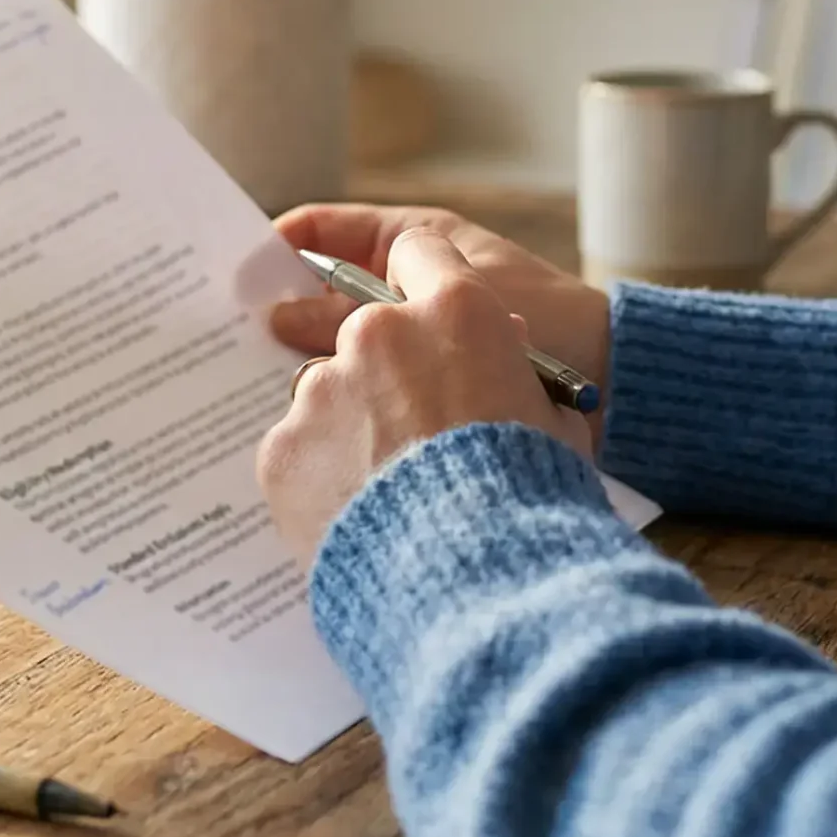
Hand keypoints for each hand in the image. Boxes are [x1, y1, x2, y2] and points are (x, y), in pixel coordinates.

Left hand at [256, 230, 593, 564]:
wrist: (473, 582)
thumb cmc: (532, 499)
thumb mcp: (554, 420)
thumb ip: (516, 373)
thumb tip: (500, 352)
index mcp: (456, 312)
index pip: (424, 254)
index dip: (427, 282)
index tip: (424, 312)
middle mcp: (379, 335)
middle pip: (371, 334)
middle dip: (391, 374)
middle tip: (418, 436)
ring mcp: (322, 390)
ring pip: (329, 396)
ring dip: (353, 428)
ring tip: (391, 493)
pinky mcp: (282, 448)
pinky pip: (299, 452)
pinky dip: (322, 479)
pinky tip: (359, 519)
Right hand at [269, 203, 610, 394]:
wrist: (618, 383)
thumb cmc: (550, 324)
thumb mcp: (447, 308)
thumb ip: (360, 314)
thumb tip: (278, 318)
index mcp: (420, 246)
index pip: (332, 232)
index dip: (285, 244)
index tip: (240, 267)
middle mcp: (413, 293)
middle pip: (327, 297)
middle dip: (284, 313)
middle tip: (230, 335)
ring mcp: (420, 344)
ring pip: (345, 349)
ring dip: (310, 365)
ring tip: (254, 384)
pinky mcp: (427, 393)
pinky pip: (370, 392)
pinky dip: (342, 405)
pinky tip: (308, 427)